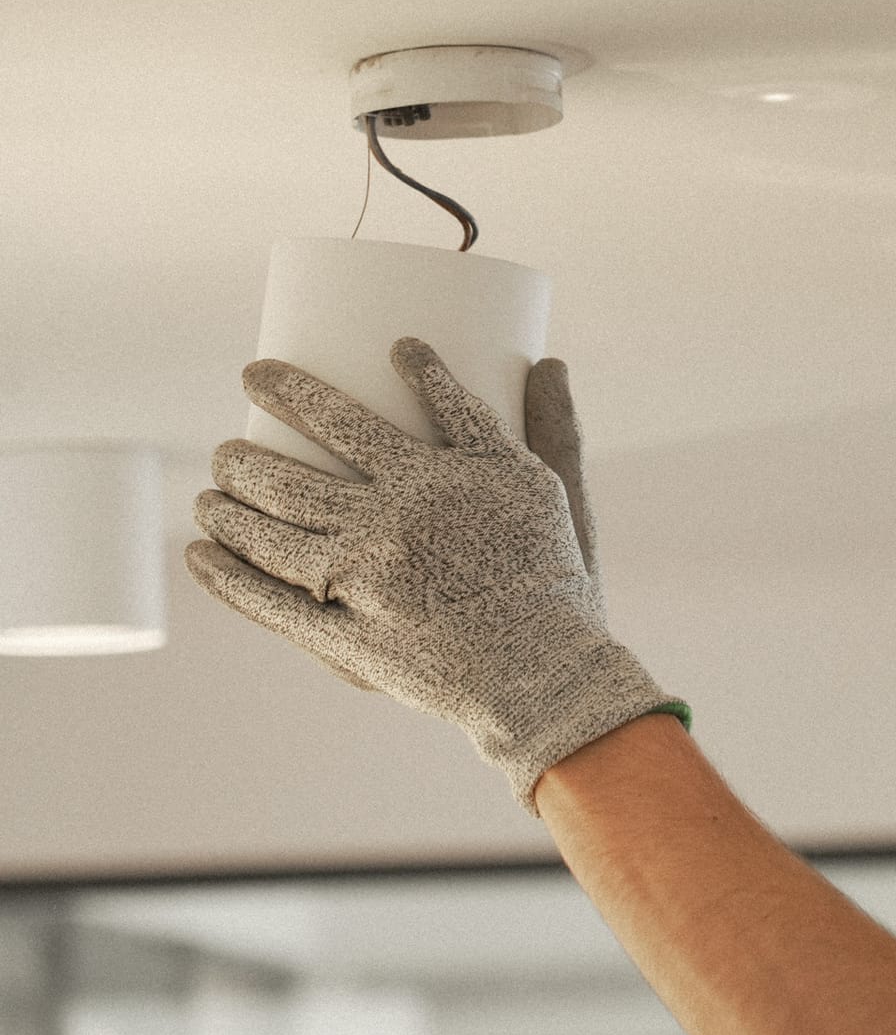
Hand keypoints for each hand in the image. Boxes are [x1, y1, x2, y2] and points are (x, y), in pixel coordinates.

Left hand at [184, 337, 688, 812]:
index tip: (261, 377)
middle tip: (223, 447)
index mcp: (433, 479)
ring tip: (208, 494)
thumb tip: (550, 359)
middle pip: (288, 477)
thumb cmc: (558, 581)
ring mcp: (362, 583)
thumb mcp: (556, 493)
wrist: (548, 674)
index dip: (293, 391)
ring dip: (225, 507)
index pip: (344, 419)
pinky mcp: (347, 640)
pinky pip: (270, 603)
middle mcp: (388, 523)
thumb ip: (550, 426)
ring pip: (268, 533)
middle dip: (239, 456)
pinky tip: (199, 555)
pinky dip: (225, 576)